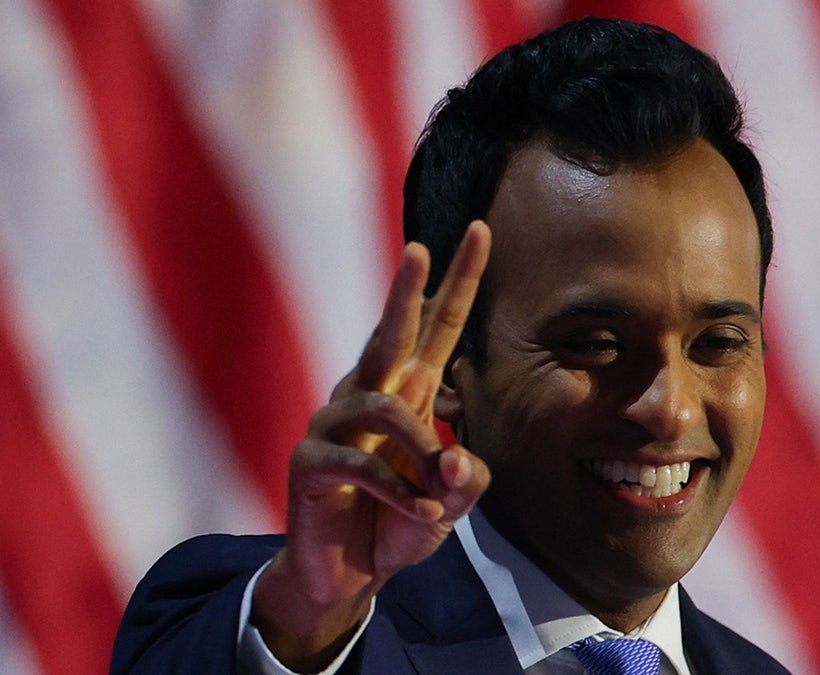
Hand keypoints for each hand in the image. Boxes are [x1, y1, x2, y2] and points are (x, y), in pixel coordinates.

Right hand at [251, 222, 491, 671]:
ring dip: (419, 452)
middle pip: (390, 333)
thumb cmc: (402, 522)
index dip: (458, 281)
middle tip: (418, 248)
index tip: (479, 229)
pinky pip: (360, 463)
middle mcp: (370, 395)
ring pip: (383, 408)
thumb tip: (451, 461)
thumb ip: (467, 479)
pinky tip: (419, 513)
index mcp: (409, 391)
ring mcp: (333, 423)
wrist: (352, 574)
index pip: (437, 327)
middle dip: (405, 290)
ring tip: (433, 494)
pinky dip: (398, 491)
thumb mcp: (451, 502)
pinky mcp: (310, 460)